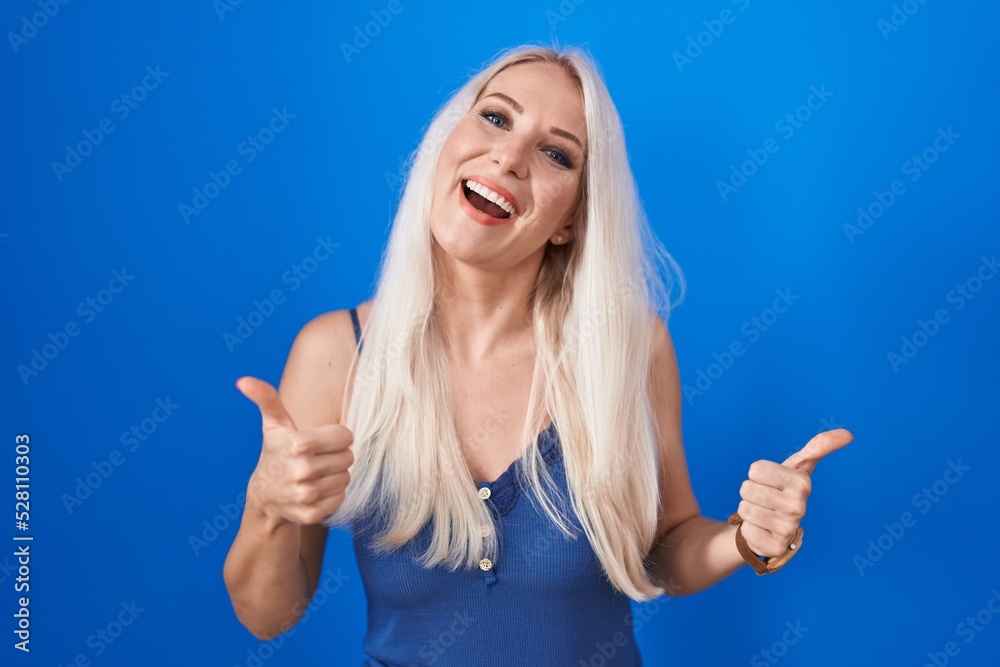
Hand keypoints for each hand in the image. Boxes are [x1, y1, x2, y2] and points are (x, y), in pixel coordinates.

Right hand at [236, 376, 353, 525]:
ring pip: (345, 478)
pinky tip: (318, 489)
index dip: (337, 437)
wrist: (265, 496)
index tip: (322, 441)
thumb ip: (266, 398)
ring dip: (336, 475)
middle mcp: (301, 470)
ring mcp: (305, 495)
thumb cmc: (276, 452)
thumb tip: (243, 381)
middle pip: (348, 458)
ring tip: (318, 473)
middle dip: (337, 456)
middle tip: (319, 458)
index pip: (345, 437)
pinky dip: (333, 495)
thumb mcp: (274, 424)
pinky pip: (340, 499)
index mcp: (297, 444)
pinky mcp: (310, 513)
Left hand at [736, 429, 852, 557]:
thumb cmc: (782, 490)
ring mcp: (788, 529)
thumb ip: (819, 447)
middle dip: (750, 493)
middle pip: (747, 488)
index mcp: (802, 483)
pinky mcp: (775, 547)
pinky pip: (746, 529)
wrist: (774, 526)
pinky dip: (749, 529)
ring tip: (763, 514)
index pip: (755, 469)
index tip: (770, 482)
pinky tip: (763, 530)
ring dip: (748, 510)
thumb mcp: (798, 467)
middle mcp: (798, 507)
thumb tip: (849, 434)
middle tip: (764, 500)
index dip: (756, 475)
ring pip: (744, 508)